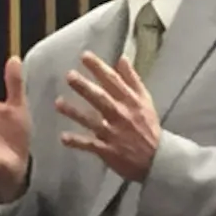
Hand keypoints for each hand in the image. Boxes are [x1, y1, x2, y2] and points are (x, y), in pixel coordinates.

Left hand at [55, 53, 161, 180]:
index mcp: (131, 101)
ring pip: (91, 120)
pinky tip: (63, 137)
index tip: (84, 56)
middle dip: (85, 87)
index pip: (113, 81)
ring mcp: (113, 133)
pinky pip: (90, 145)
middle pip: (101, 98)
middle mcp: (121, 115)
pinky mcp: (108, 150)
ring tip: (58, 103)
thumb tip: (121, 59)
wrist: (157, 159)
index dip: (98, 67)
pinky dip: (77, 142)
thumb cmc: (149, 127)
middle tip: (69, 76)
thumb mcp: (145, 100)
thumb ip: (132, 80)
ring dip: (74, 112)